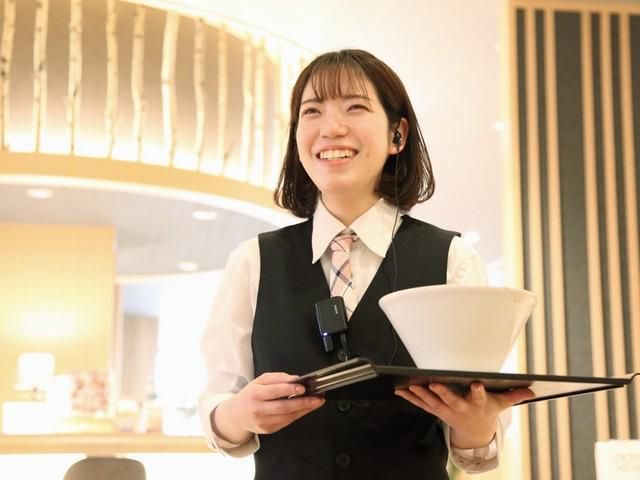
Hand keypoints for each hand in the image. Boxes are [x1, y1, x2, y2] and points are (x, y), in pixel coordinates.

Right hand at [212, 372, 324, 444]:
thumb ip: (277, 378)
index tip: (303, 388)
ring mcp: (263, 422)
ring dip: (304, 410)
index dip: (290, 389)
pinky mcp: (268, 429)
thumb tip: (294, 379)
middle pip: (284, 406)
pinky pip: (286, 422)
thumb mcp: (259, 381)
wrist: (236, 415)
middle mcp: (258, 409)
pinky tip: (305, 409)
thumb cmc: (250, 395)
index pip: (275, 391)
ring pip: (288, 416)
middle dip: (303, 403)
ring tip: (315, 402)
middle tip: (317, 398)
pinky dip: (297, 415)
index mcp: (255, 394)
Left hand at [395, 382, 533, 448]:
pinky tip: (401, 390)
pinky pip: (422, 405)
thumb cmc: (486, 410)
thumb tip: (532, 390)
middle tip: (435, 384)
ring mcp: (447, 411)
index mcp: (478, 403)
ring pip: (433, 402)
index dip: (479, 391)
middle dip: (443, 392)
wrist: (475, 431)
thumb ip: (514, 395)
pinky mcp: (437, 411)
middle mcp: (461, 408)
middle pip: (452, 400)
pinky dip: (411, 398)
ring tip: (412, 386)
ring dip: (422, 395)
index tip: (477, 383)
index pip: (480, 396)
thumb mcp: (501, 404)